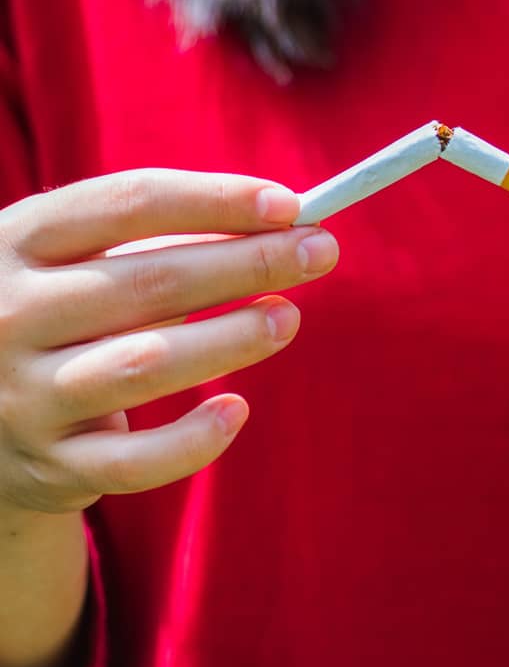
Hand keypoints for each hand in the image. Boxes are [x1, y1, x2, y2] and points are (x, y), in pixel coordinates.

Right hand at [0, 171, 338, 518]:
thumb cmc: (59, 314)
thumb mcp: (80, 259)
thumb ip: (165, 239)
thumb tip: (280, 224)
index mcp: (15, 241)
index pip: (128, 204)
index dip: (216, 200)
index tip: (290, 204)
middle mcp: (8, 315)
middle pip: (148, 282)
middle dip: (247, 263)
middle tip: (319, 252)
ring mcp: (23, 395)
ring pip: (145, 365)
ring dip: (231, 339)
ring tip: (288, 317)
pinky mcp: (49, 466)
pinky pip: (135, 462)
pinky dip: (193, 440)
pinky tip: (236, 410)